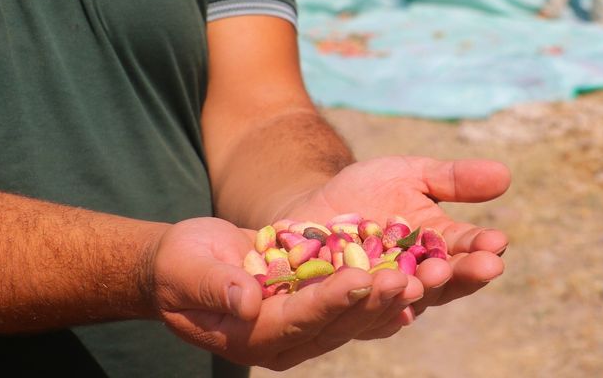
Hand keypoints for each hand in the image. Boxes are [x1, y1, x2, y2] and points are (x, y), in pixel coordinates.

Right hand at [147, 217, 422, 369]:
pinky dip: (383, 289)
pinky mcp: (316, 305)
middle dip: (372, 302)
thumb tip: (247, 301)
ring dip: (389, 298)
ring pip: (354, 316)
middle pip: (336, 324)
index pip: (298, 321)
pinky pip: (355, 301)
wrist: (190, 263)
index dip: (331, 301)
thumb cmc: (180, 265)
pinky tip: (413, 275)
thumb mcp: (187, 270)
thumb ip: (215, 285)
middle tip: (407, 279)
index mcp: (252, 337)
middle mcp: (285, 339)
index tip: (362, 278)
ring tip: (421, 278)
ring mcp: (304, 325)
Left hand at [282, 156, 510, 322]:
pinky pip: (361, 308)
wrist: (312, 203)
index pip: (468, 251)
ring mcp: (383, 296)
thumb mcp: (411, 174)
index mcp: (440, 248)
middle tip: (481, 265)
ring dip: (422, 288)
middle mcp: (418, 278)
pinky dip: (373, 301)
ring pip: (407, 300)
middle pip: (446, 283)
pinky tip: (382, 291)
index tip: (498, 241)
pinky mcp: (347, 305)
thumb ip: (452, 179)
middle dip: (463, 274)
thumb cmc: (369, 190)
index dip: (482, 248)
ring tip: (432, 274)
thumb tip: (505, 175)